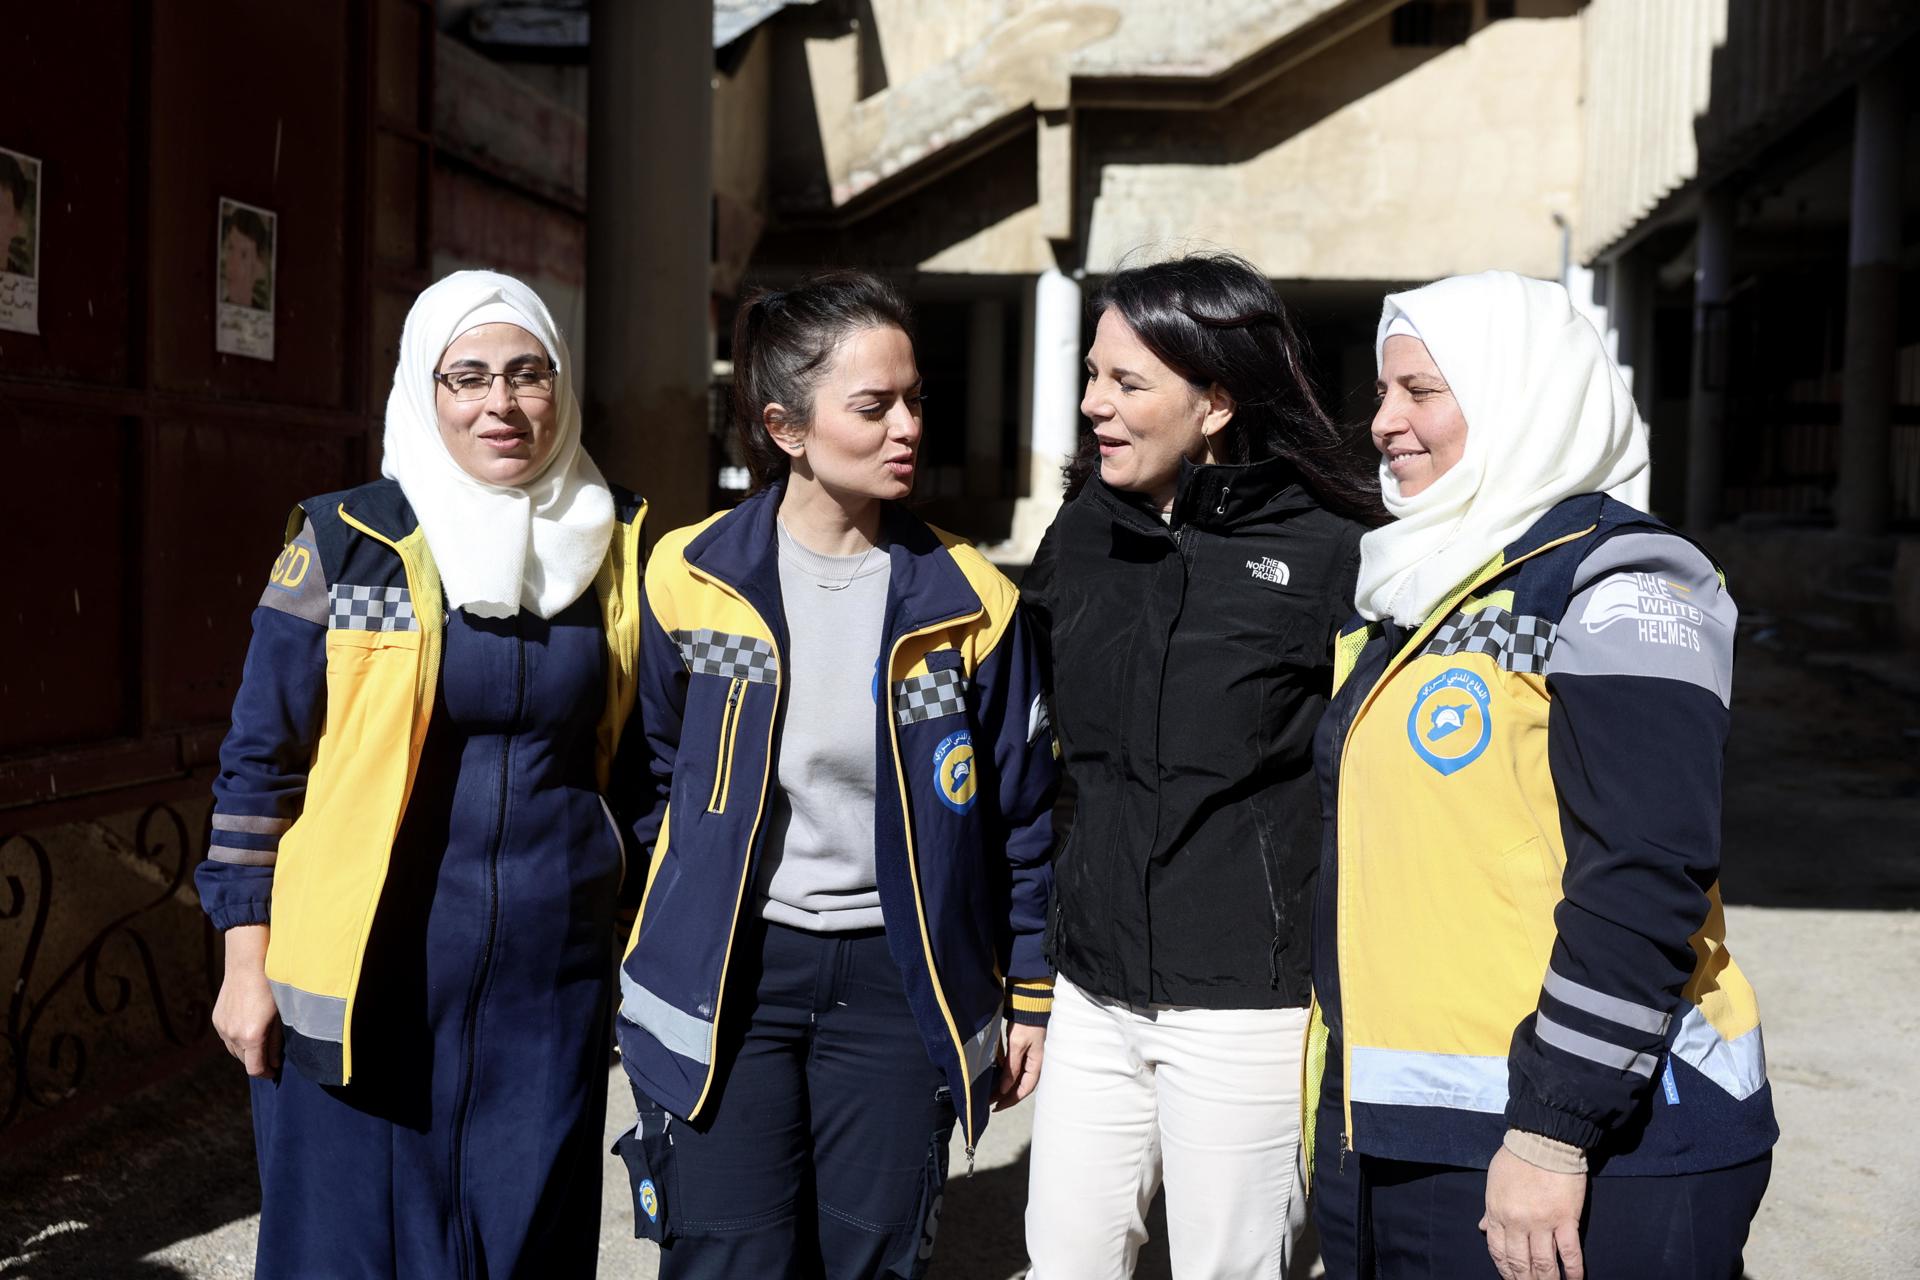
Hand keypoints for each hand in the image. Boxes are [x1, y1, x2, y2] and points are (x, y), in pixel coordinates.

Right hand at [211, 925, 282, 1077]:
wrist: (248, 965)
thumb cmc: (272, 988)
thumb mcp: (280, 1017)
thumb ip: (276, 1043)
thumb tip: (274, 1063)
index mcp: (251, 1037)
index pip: (255, 1069)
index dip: (266, 1073)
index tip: (275, 1071)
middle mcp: (233, 1036)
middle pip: (244, 1062)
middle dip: (257, 1062)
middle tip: (271, 1058)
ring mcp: (222, 1028)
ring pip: (233, 1051)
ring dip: (246, 1052)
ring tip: (261, 1043)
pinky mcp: (217, 1020)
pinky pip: (227, 1037)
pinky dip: (237, 1039)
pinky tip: (248, 1029)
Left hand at [992, 1022, 1044, 1110]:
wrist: (1030, 1002)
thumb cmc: (1026, 1023)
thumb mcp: (1017, 1046)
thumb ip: (1011, 1068)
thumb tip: (1005, 1089)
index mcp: (1037, 1065)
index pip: (1024, 1090)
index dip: (1009, 1100)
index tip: (995, 1107)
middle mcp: (1036, 1064)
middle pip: (1021, 1086)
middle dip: (1006, 1096)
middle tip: (990, 1102)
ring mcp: (1032, 1057)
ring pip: (1018, 1078)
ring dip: (1005, 1087)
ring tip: (991, 1093)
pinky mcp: (1026, 1051)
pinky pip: (1017, 1069)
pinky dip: (1007, 1075)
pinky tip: (997, 1077)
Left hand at [1480, 1144, 1586, 1278]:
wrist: (1543, 1139)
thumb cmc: (1516, 1156)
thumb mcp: (1494, 1181)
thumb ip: (1489, 1208)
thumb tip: (1482, 1228)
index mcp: (1497, 1212)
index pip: (1498, 1251)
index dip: (1505, 1270)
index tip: (1512, 1279)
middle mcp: (1517, 1222)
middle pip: (1520, 1263)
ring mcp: (1542, 1222)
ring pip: (1544, 1264)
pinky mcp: (1567, 1219)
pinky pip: (1570, 1253)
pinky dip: (1573, 1271)